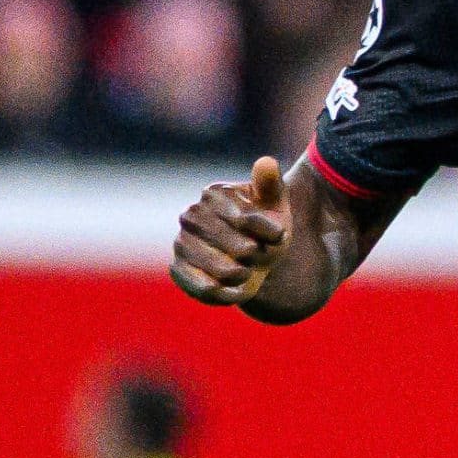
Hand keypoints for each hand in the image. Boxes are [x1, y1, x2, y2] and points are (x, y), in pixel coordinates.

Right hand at [170, 157, 291, 304]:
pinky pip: (204, 289)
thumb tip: (266, 163)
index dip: (271, 234)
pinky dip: (227, 294)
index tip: (279, 235)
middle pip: (241, 249)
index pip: (248, 221)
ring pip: (225, 271)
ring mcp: (181, 243)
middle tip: (259, 254)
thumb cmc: (267, 224)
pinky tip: (237, 290)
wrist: (254, 254)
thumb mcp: (275, 202)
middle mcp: (191, 216)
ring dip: (247, 275)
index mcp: (214, 194)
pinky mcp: (178, 269)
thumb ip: (270, 184)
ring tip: (249, 269)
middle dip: (259, 256)